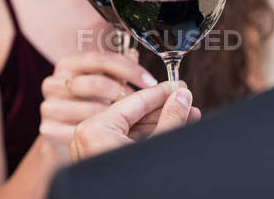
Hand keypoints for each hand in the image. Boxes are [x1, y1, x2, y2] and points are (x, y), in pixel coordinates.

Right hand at [39, 50, 157, 149]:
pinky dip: (100, 133)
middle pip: (96, 83)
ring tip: (128, 119)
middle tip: (141, 103)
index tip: (149, 82)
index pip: (101, 59)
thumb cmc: (88, 102)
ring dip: (114, 115)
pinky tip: (111, 133)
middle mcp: (53, 82)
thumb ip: (117, 68)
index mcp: (67, 64)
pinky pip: (81, 130)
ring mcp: (48, 106)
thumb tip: (133, 54)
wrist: (62, 132)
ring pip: (90, 109)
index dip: (129, 69)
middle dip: (123, 93)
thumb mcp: (103, 80)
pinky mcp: (47, 129)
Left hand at [69, 82, 200, 161]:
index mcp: (94, 129)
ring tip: (186, 116)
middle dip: (163, 109)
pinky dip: (146, 138)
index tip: (179, 86)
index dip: (162, 93)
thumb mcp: (157, 146)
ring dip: (158, 123)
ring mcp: (89, 151)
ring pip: (129, 129)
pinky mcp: (97, 163)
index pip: (135, 101)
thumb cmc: (135, 187)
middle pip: (132, 114)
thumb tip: (182, 97)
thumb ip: (171, 118)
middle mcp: (86, 137)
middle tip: (187, 102)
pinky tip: (169, 130)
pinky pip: (123, 142)